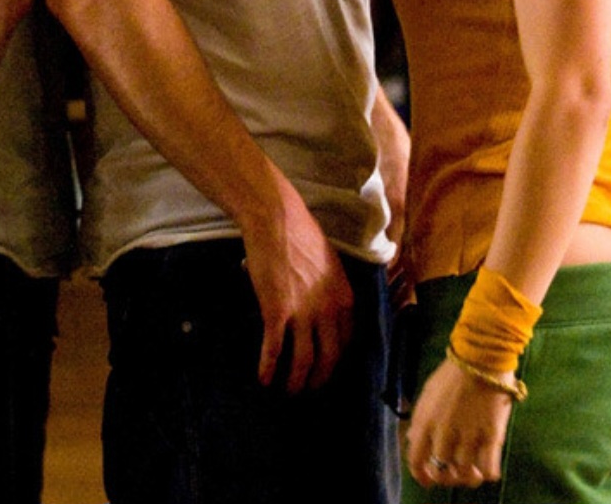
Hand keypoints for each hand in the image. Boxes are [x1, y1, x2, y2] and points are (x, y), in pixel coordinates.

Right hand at [242, 189, 353, 392]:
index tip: (325, 369)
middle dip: (318, 380)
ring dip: (294, 382)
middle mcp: (329, 310)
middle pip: (329, 360)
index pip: (346, 342)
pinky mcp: (277, 311)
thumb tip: (319, 308)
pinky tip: (263, 379)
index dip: (335, 361)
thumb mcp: (329, 264)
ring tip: (285, 391)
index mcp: (345, 297)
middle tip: (307, 390)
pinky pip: (274, 350)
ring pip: (303, 362)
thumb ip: (329, 290)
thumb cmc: (301, 235)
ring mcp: (303, 312)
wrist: (276, 219)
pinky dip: (269, 368)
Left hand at [404, 357, 513, 488]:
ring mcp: (468, 436)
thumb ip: (420, 419)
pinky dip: (488, 473)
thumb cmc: (453, 373)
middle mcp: (443, 433)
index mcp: (424, 422)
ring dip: (469, 477)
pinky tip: (488, 467)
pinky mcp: (492, 435)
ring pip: (466, 475)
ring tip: (474, 471)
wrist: (481, 356)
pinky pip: (489, 469)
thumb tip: (412, 439)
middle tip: (455, 473)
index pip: (416, 461)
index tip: (429, 480)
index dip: (422, 476)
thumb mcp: (428, 394)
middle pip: (442, 472)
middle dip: (448, 477)